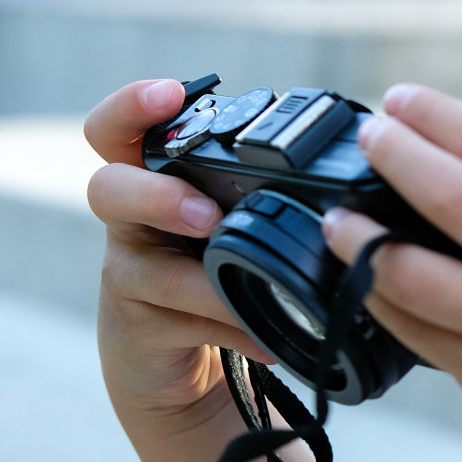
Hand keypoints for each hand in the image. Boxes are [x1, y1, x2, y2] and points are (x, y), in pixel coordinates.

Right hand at [85, 79, 274, 413]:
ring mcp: (129, 275)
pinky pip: (183, 324)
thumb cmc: (218, 271)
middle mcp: (132, 221)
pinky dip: (231, 328)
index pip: (118, 129)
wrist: (186, 367)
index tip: (170, 94)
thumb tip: (355, 190)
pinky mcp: (138, 328)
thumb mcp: (237, 224)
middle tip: (206, 215)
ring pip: (152, 271)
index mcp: (159, 181)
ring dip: (206, 280)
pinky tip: (265, 338)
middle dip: (156, 197)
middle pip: (107, 189)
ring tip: (243, 285)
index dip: (133, 106)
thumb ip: (265, 197)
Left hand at [320, 84, 461, 461]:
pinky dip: (377, 292)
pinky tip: (363, 270)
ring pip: (412, 272)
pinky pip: (411, 326)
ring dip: (359, 236)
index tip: (400, 101)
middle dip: (396, 155)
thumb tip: (446, 148)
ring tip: (338, 215)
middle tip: (369, 135)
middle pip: (452, 197)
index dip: (438, 117)